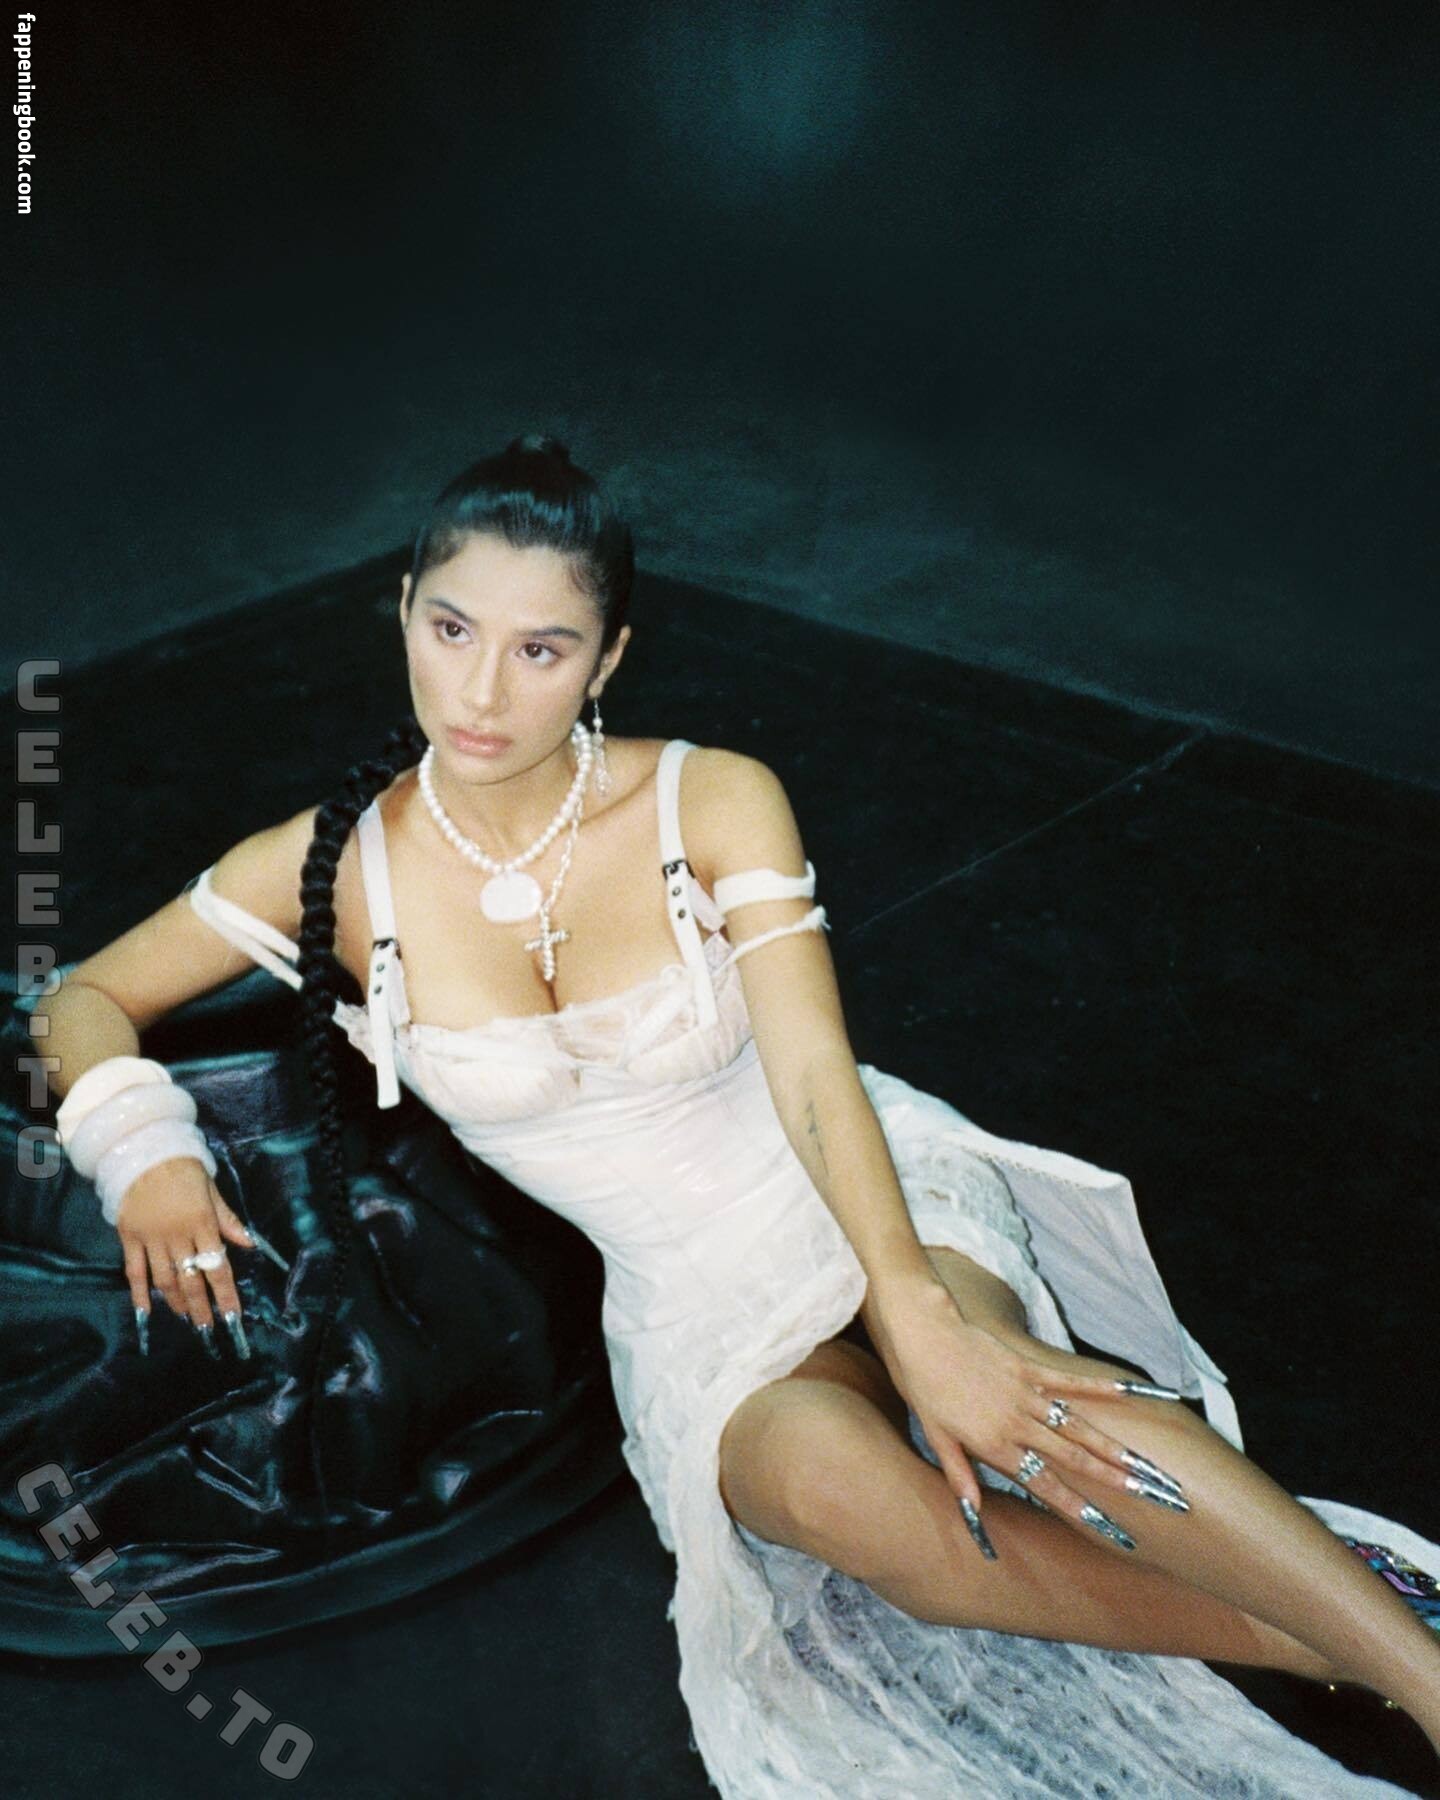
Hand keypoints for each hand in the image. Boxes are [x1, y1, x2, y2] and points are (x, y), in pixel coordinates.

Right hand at [115, 1156, 258, 1349]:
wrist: (144, 1154)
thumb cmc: (184, 1172)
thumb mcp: (212, 1192)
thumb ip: (229, 1221)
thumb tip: (251, 1244)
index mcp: (203, 1225)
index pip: (218, 1267)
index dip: (225, 1295)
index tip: (232, 1317)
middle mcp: (178, 1236)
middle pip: (191, 1279)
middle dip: (201, 1307)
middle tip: (207, 1329)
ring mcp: (151, 1239)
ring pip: (164, 1279)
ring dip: (175, 1302)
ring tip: (185, 1318)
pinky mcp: (129, 1238)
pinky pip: (134, 1271)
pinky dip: (140, 1293)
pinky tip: (146, 1311)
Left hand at [877, 1282, 1179, 1533]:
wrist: (923, 1333)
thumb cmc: (923, 1387)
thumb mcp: (934, 1436)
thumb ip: (958, 1473)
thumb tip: (973, 1511)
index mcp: (993, 1445)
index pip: (1040, 1483)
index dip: (1072, 1504)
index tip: (1102, 1523)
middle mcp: (1015, 1423)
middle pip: (1070, 1457)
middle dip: (1109, 1478)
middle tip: (1144, 1494)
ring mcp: (1024, 1394)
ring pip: (1076, 1426)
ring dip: (1110, 1446)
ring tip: (1140, 1463)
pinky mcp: (1026, 1367)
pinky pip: (1068, 1381)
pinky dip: (1099, 1388)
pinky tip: (1128, 1394)